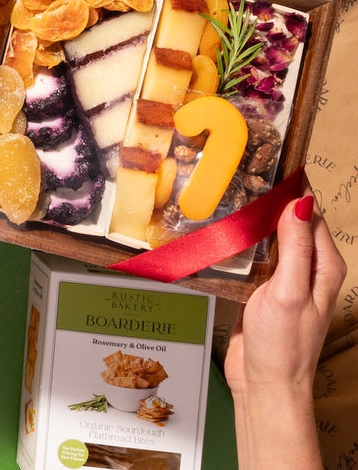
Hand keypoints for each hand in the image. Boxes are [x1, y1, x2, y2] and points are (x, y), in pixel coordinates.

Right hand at [225, 195, 345, 468]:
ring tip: (226, 194)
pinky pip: (253, 253)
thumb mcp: (289, 292)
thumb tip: (300, 203)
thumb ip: (295, 248)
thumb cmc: (283, 344)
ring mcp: (283, 276)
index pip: (311, 213)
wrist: (263, 384)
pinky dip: (241, 239)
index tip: (268, 162)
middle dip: (268, 198)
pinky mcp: (261, 286)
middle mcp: (306, 267)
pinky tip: (222, 230)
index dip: (292, 187)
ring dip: (251, 218)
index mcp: (323, 266)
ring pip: (269, 235)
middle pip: (289, 221)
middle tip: (238, 172)